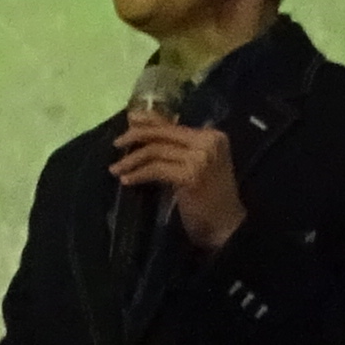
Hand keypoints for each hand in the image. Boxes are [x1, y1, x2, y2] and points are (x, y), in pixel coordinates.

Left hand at [110, 111, 244, 249]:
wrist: (227, 225)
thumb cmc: (211, 196)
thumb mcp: (197, 164)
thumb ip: (179, 147)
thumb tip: (145, 128)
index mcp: (212, 136)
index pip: (174, 124)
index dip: (149, 120)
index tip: (129, 120)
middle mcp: (208, 142)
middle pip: (162, 133)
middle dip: (135, 136)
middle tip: (116, 144)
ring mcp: (200, 159)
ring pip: (156, 151)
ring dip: (132, 160)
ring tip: (116, 169)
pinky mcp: (190, 176)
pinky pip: (155, 170)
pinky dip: (138, 175)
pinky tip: (128, 180)